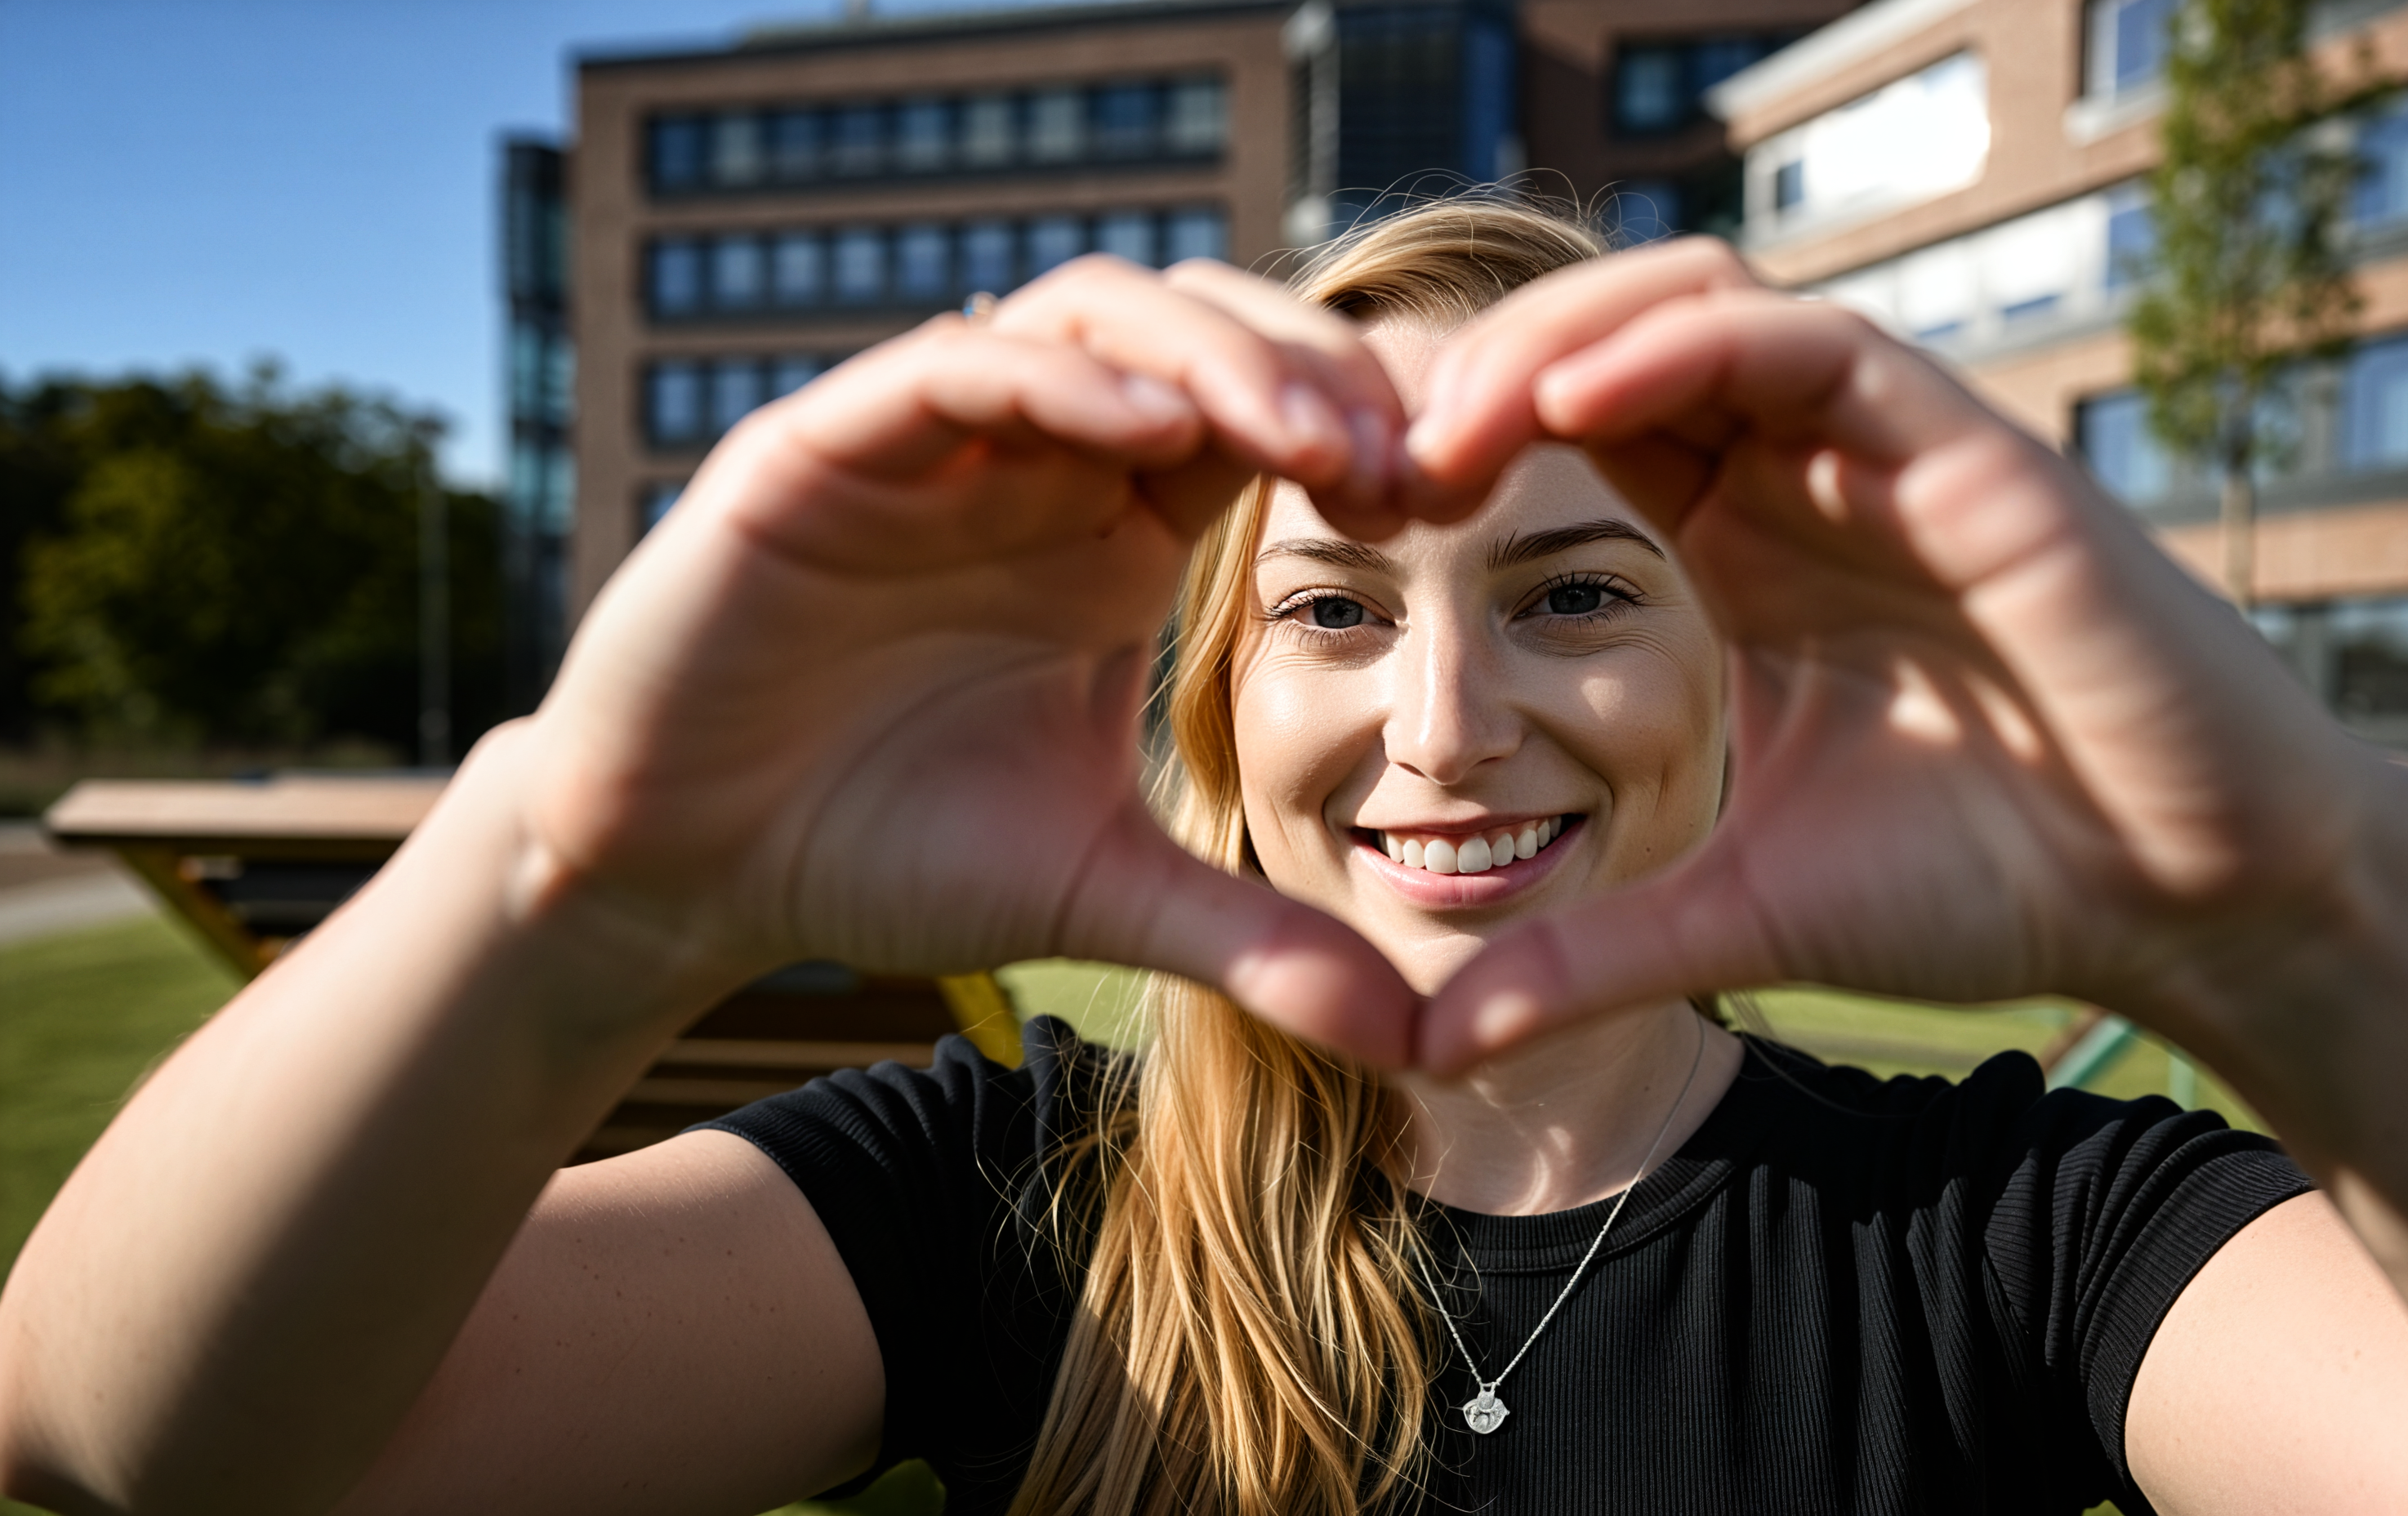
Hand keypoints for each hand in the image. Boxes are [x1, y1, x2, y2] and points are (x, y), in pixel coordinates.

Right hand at [521, 257, 1419, 1060]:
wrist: (683, 875)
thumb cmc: (878, 854)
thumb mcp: (1098, 892)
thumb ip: (1254, 941)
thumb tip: (1422, 1039)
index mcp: (1113, 531)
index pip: (1262, 421)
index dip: (1362, 436)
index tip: (1448, 504)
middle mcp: (1035, 461)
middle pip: (1203, 336)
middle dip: (1314, 374)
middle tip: (1405, 460)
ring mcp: (928, 442)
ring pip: (1091, 320)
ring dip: (1212, 357)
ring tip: (1309, 438)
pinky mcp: (817, 447)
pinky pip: (953, 370)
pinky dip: (1057, 383)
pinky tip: (1148, 433)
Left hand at [1406, 239, 2391, 1072]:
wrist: (2188, 900)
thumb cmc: (1990, 886)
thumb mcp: (1741, 917)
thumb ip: (1590, 959)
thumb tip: (1431, 1047)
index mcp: (1742, 543)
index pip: (1573, 428)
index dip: (1453, 441)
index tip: (1344, 512)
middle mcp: (1805, 473)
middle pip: (1607, 340)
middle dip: (1473, 376)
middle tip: (1357, 458)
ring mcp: (1887, 449)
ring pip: (1696, 308)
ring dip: (1555, 344)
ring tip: (1444, 431)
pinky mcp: (1970, 450)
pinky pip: (1811, 346)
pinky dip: (1685, 350)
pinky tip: (1576, 402)